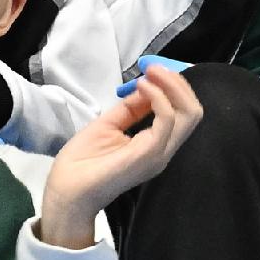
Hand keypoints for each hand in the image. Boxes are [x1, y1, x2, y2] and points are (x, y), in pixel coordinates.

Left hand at [40, 66, 202, 245]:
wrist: (66, 192)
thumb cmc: (82, 162)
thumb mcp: (109, 125)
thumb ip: (131, 108)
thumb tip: (147, 85)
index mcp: (156, 145)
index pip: (184, 112)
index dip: (173, 86)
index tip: (152, 69)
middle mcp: (164, 149)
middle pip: (193, 111)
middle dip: (178, 82)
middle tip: (154, 68)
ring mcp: (159, 153)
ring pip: (189, 114)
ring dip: (171, 85)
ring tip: (150, 74)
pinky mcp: (149, 154)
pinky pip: (167, 120)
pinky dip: (158, 97)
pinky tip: (142, 87)